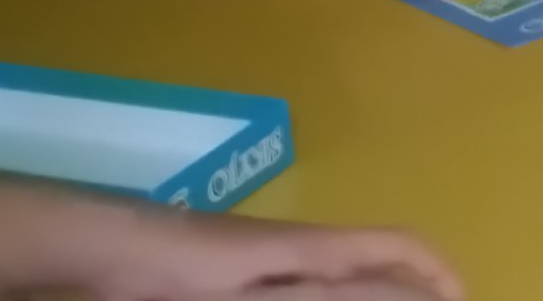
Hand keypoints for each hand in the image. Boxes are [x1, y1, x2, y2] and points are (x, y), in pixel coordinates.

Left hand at [136, 222, 465, 300]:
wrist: (102, 250)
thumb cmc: (182, 271)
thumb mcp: (260, 294)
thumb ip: (330, 295)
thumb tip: (409, 296)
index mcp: (314, 249)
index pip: (400, 247)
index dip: (440, 274)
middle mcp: (298, 247)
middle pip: (375, 262)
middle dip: (409, 291)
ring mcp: (264, 259)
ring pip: (334, 278)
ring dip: (368, 295)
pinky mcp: (234, 274)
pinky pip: (297, 284)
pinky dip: (324, 296)